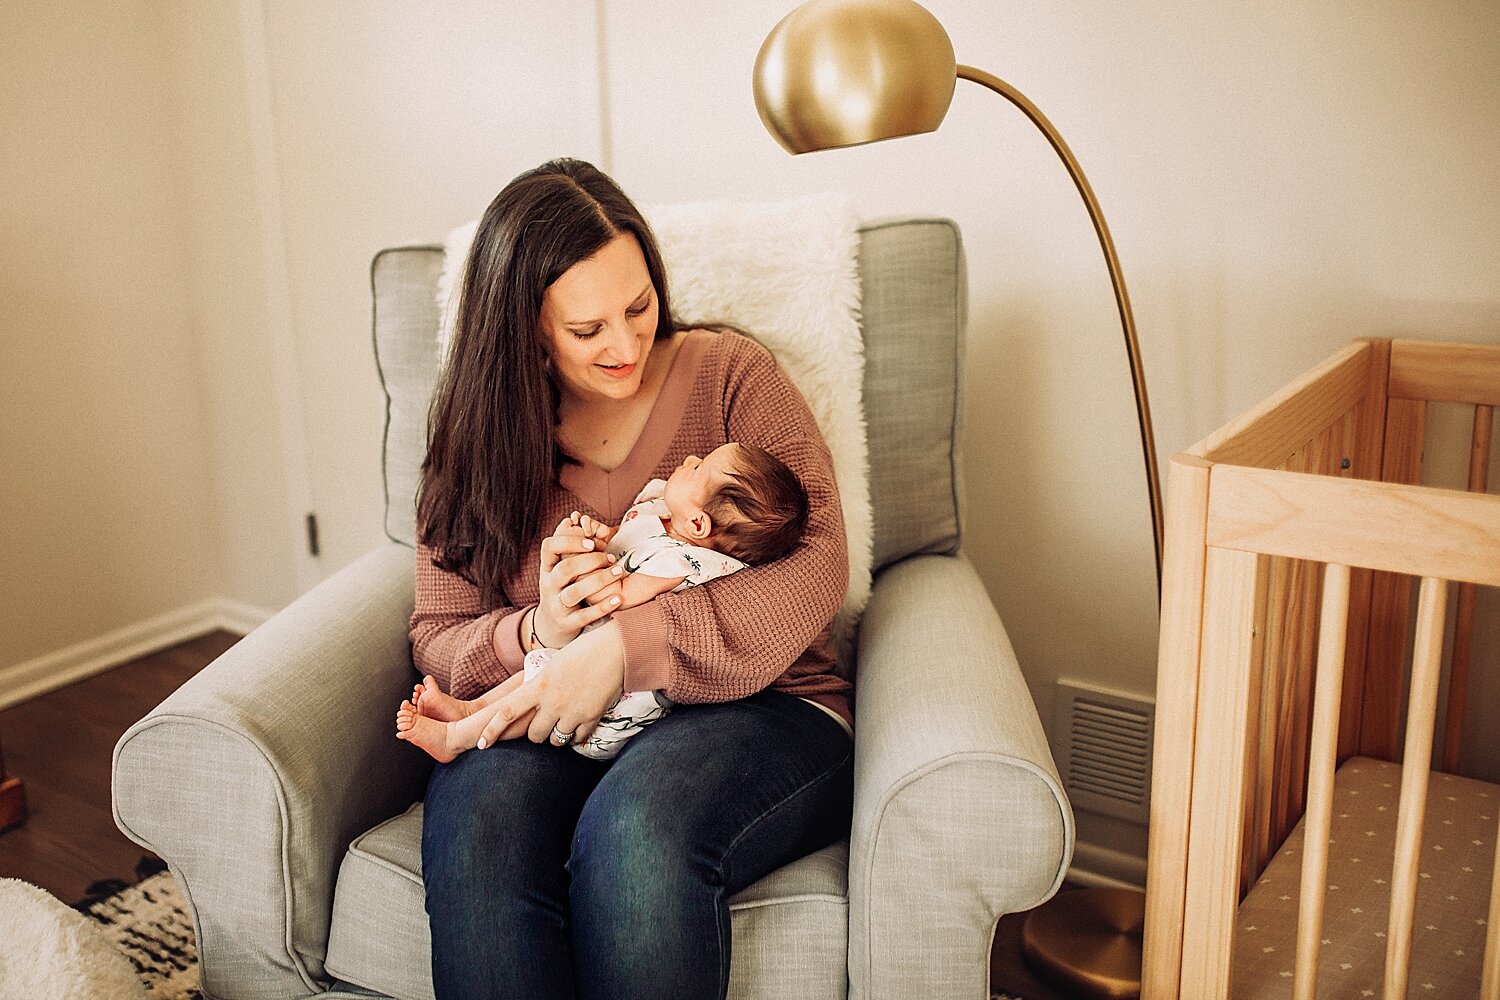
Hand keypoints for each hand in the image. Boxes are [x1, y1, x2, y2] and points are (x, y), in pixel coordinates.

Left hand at [476, 621, 625, 748]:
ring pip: (555, 740)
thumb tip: (531, 698)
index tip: (481, 745)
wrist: (616, 648)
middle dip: (536, 733)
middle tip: (544, 724)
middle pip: (533, 735)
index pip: (506, 713)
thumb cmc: (584, 649)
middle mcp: (553, 702)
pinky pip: (578, 739)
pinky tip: (580, 724)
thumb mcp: (553, 664)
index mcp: (539, 685)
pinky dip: (577, 736)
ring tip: (562, 724)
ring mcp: (572, 712)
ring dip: (556, 736)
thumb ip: (540, 685)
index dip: (491, 731)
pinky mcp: (592, 717)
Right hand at [534, 512, 624, 647]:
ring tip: (619, 572)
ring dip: (599, 580)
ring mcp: (557, 605)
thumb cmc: (563, 586)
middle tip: (610, 556)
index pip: (549, 547)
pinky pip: (585, 616)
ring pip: (575, 592)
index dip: (569, 541)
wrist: (552, 624)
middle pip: (564, 569)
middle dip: (589, 561)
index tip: (591, 541)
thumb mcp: (561, 567)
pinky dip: (602, 607)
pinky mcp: (568, 623)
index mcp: (547, 567)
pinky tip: (618, 598)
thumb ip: (570, 545)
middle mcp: (548, 585)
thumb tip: (576, 516)